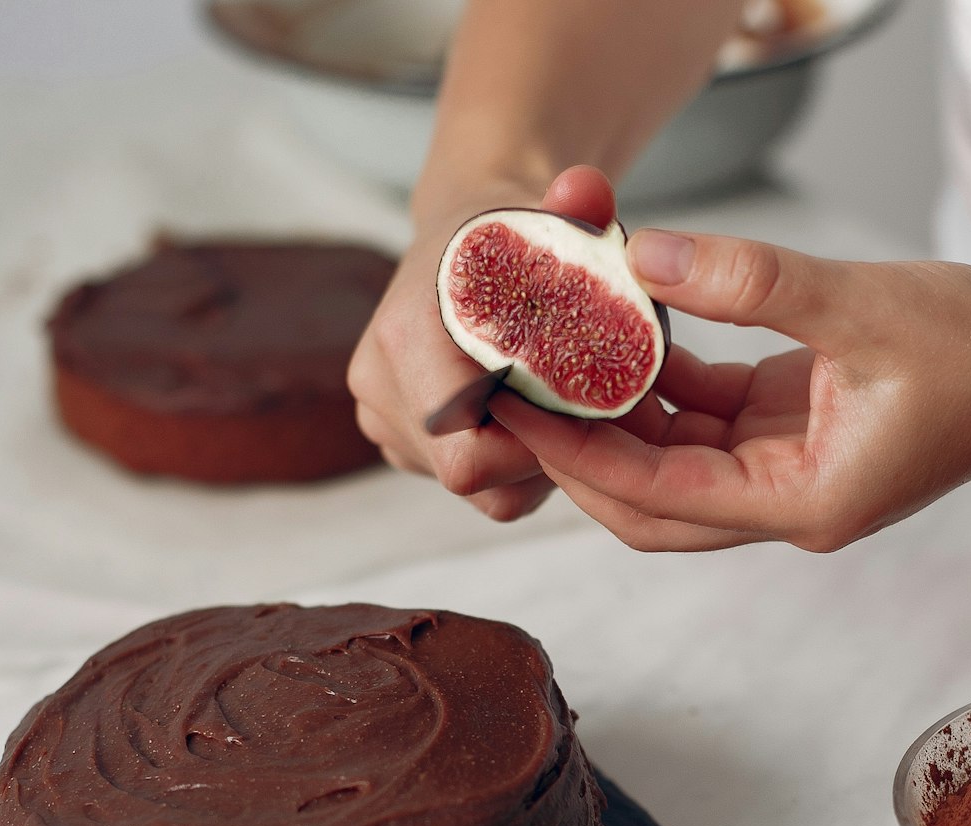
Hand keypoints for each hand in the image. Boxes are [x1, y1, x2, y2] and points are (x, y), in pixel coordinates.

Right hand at [347, 166, 620, 520]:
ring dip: (531, 462)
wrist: (462, 239)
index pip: (464, 449)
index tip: (579, 408)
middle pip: (473, 476)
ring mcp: (382, 419)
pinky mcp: (398, 442)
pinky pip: (473, 487)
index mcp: (405, 336)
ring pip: (477, 489)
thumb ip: (578, 200)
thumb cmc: (511, 232)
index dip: (529, 446)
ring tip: (562, 404)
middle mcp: (379, 385)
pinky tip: (537, 416)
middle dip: (540, 455)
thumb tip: (588, 190)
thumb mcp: (549, 212)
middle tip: (590, 410)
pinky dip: (514, 466)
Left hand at [489, 231, 970, 550]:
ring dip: (620, 414)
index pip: (658, 496)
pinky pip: (709, 418)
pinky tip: (627, 329)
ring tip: (555, 355)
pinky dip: (667, 382)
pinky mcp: (797, 434)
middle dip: (581, 455)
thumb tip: (646, 254)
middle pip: (650, 503)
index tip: (517, 417)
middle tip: (515, 397)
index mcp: (803, 504)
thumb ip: (752, 281)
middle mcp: (788, 503)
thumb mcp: (861, 304)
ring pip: (674, 461)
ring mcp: (790, 472)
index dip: (580, 461)